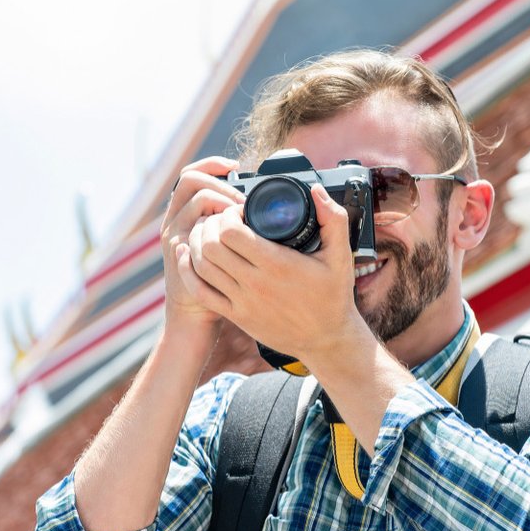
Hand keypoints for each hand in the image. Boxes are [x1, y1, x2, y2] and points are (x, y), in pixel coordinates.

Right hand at [161, 156, 243, 334]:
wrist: (195, 312)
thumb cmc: (219, 278)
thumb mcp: (221, 243)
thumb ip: (230, 220)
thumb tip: (258, 198)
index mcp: (185, 211)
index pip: (192, 173)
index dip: (212, 164)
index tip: (236, 166)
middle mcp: (175, 219)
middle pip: (190, 180)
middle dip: (221, 183)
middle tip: (243, 200)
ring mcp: (175, 234)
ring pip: (195, 199)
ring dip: (222, 200)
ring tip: (241, 214)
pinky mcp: (180, 251)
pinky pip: (194, 227)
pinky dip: (214, 222)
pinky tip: (231, 231)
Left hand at [185, 183, 370, 362]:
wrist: (326, 340)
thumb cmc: (332, 295)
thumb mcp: (341, 255)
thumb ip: (333, 219)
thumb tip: (315, 190)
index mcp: (277, 264)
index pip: (231, 232)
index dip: (228, 214)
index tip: (238, 211)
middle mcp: (255, 283)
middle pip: (211, 245)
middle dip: (210, 224)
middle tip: (219, 219)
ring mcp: (242, 302)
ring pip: (201, 266)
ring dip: (197, 243)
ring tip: (206, 232)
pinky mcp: (235, 316)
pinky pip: (200, 292)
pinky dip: (189, 271)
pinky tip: (188, 255)